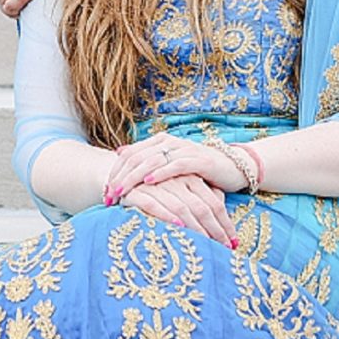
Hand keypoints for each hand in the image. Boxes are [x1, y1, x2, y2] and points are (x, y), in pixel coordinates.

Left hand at [101, 134, 243, 202]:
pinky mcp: (198, 160)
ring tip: (122, 192)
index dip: (114, 173)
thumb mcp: (170, 168)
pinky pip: (175, 165)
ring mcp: (183, 149)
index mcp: (159, 142)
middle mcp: (169, 142)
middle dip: (120, 178)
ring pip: (151, 161)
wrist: (233, 167)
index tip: (105, 192)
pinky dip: (160, 173)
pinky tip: (148, 182)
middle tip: (108, 196)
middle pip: (136, 158)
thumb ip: (148, 163)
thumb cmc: (198, 172)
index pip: (129, 155)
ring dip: (134, 178)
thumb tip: (120, 156)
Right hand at [119, 176, 236, 246]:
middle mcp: (176, 179)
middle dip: (216, 230)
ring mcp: (157, 185)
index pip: (214, 203)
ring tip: (207, 244)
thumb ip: (203, 196)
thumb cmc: (158, 190)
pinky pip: (154, 204)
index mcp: (191, 177)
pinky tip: (178, 227)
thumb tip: (222, 210)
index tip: (233, 242)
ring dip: (196, 228)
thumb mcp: (183, 190)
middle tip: (224, 248)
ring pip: (182, 208)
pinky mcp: (136, 192)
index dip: (225, 223)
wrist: (121, 177)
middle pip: (202, 207)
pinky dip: (167, 216)